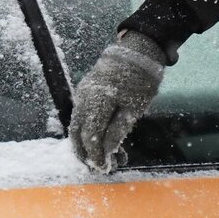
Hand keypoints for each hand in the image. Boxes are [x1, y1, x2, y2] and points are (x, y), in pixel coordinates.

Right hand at [69, 30, 165, 172]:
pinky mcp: (86, 92)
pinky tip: (109, 140)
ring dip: (91, 144)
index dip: (96, 155)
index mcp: (96, 101)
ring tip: (112, 157)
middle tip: (103, 168)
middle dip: (88, 153)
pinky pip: (84, 116)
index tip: (106, 169)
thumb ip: (118, 131)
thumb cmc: (141, 79)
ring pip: (80, 126)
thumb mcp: (135, 108)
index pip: (90, 136)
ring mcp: (82, 94)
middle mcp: (83, 98)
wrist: (138, 49)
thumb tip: (105, 153)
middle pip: (77, 133)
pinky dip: (93, 130)